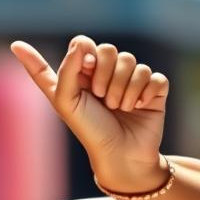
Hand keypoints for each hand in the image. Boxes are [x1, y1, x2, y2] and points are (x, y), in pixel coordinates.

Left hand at [10, 37, 169, 192]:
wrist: (121, 155)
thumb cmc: (89, 131)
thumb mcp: (66, 103)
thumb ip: (65, 72)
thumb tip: (78, 44)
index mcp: (81, 75)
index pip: (78, 46)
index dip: (75, 49)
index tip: (45, 52)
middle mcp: (106, 74)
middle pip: (108, 50)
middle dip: (103, 75)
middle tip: (101, 98)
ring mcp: (130, 79)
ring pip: (131, 61)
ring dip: (122, 88)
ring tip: (118, 108)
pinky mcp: (152, 88)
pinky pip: (153, 76)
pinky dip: (143, 93)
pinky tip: (138, 107)